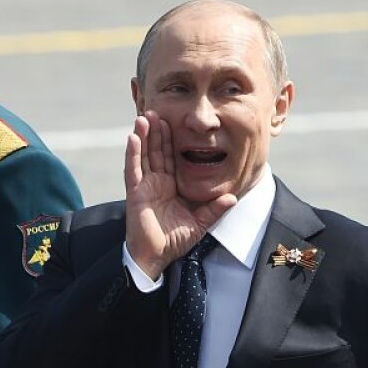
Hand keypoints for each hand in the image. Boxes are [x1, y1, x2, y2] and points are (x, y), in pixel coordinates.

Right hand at [124, 110, 235, 279]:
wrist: (156, 257)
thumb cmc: (174, 241)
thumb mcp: (200, 223)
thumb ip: (215, 209)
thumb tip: (234, 197)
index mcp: (170, 186)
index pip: (171, 158)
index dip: (171, 140)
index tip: (174, 121)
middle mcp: (156, 183)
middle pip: (155, 151)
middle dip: (156, 132)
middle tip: (157, 110)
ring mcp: (144, 186)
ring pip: (142, 155)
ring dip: (143, 136)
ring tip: (144, 116)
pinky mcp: (135, 193)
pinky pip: (133, 169)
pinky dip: (132, 153)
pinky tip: (133, 137)